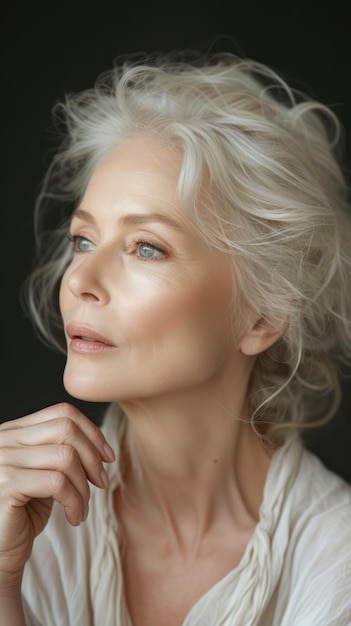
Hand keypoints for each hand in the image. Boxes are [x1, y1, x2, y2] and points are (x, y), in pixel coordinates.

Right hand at [0, 403, 114, 590]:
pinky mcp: (7, 485)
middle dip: (92, 457)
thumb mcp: (44, 474)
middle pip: (66, 429)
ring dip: (84, 486)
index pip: (62, 412)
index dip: (92, 432)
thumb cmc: (22, 513)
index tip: (107, 457)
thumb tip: (101, 448)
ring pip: (65, 457)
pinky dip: (75, 501)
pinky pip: (57, 483)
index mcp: (14, 431)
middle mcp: (5, 439)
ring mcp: (3, 460)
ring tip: (82, 507)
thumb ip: (62, 453)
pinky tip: (74, 517)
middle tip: (101, 483)